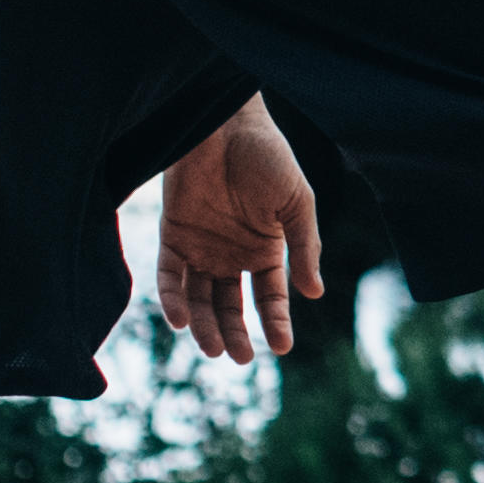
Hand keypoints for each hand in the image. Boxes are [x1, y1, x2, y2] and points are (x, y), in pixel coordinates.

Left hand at [155, 103, 326, 363]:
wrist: (225, 125)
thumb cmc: (268, 158)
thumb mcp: (297, 204)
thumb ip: (304, 247)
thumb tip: (315, 294)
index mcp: (265, 248)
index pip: (269, 296)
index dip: (275, 322)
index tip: (282, 347)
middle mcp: (231, 254)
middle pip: (231, 305)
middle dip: (235, 333)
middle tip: (241, 357)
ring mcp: (200, 247)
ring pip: (199, 298)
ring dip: (204, 325)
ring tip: (212, 348)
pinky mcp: (172, 235)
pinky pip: (168, 276)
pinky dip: (173, 299)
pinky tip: (181, 320)